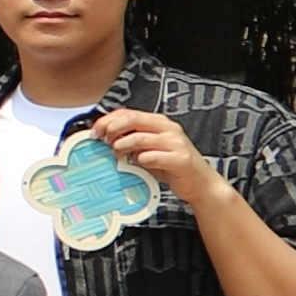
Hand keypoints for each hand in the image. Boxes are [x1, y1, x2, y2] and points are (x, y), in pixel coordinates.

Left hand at [91, 108, 218, 210]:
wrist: (200, 183)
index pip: (128, 112)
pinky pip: (153, 156)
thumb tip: (103, 137)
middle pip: (132, 120)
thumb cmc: (170, 166)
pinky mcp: (181, 159)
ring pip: (140, 138)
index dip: (107, 120)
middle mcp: (169, 129)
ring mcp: (176, 143)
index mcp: (159, 122)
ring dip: (122, 146)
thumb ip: (131, 140)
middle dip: (112, 129)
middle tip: (103, 141)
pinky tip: (137, 164)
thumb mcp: (147, 149)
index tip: (95, 132)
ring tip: (118, 154)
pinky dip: (140, 160)